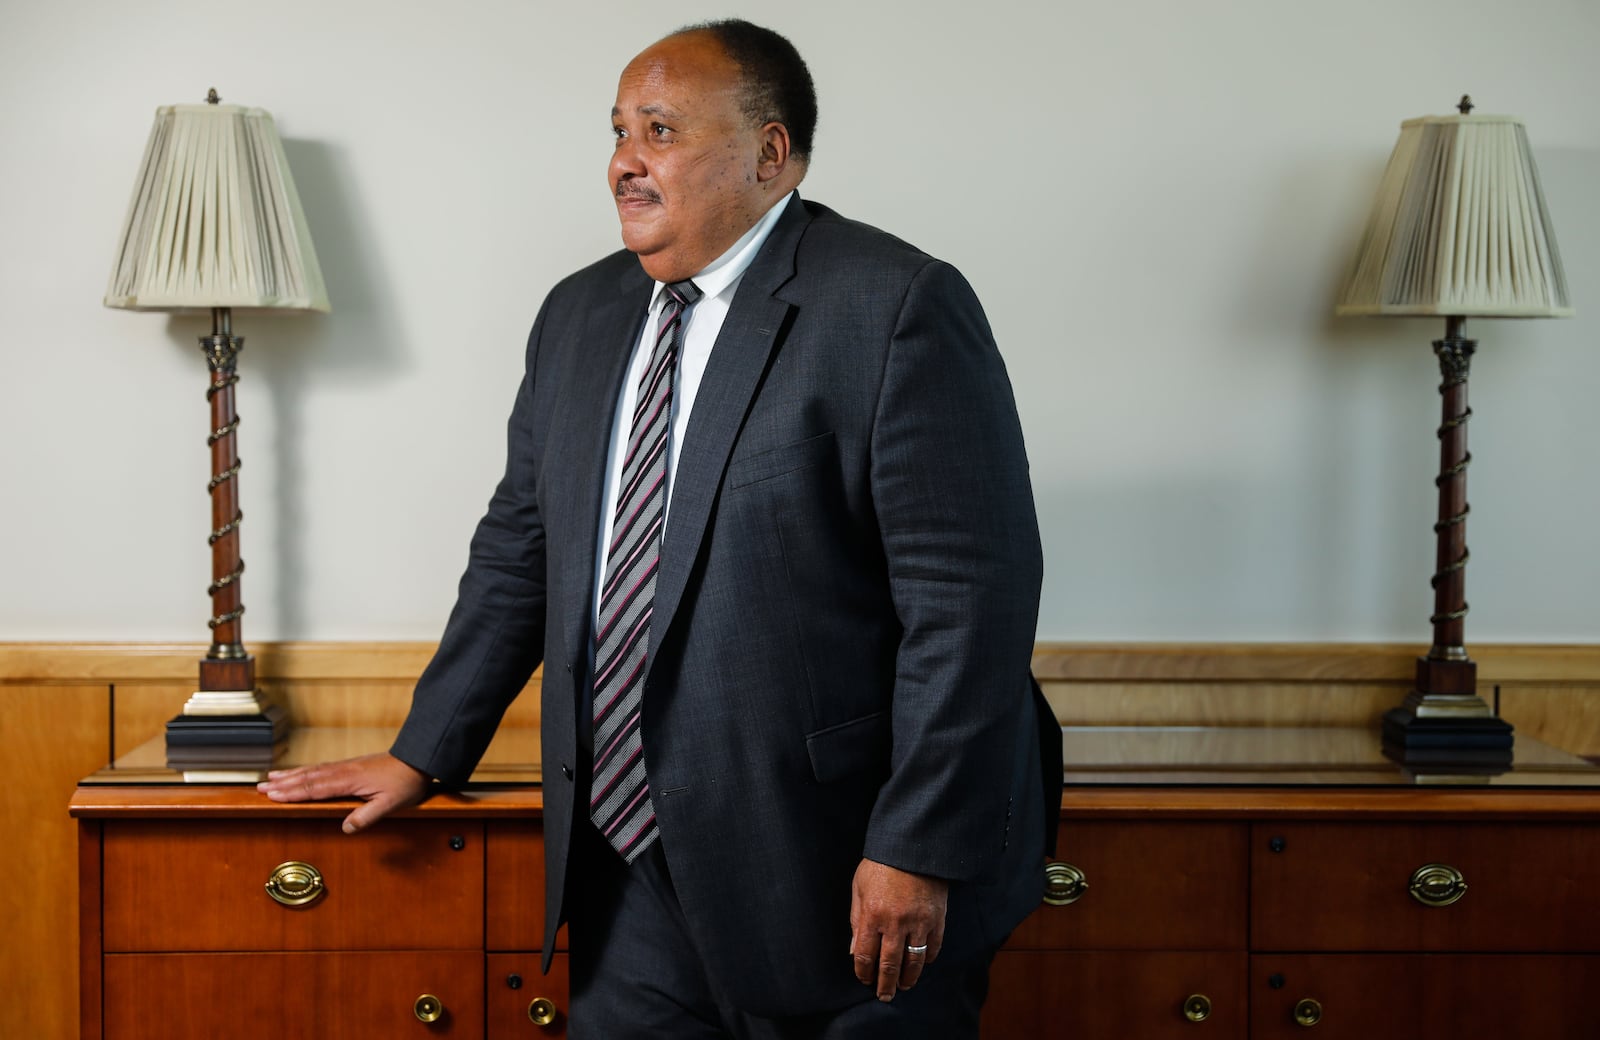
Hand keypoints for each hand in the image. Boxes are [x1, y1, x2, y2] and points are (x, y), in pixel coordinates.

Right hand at [256, 752, 429, 833]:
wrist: (418, 760)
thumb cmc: (406, 782)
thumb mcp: (391, 804)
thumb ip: (368, 816)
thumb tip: (345, 829)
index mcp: (349, 781)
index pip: (315, 788)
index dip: (292, 792)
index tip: (272, 795)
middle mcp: (343, 771)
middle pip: (307, 778)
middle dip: (283, 784)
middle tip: (260, 788)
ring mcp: (345, 767)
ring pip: (312, 771)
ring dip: (290, 776)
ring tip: (269, 779)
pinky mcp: (349, 766)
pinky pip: (321, 768)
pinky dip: (304, 771)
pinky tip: (298, 773)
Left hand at [849, 857, 948, 1001]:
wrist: (913, 846)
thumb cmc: (881, 864)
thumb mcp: (859, 887)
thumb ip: (856, 920)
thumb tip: (854, 951)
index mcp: (872, 914)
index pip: (865, 955)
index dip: (864, 973)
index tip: (864, 980)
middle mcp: (895, 923)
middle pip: (889, 965)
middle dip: (886, 985)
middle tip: (885, 996)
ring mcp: (919, 922)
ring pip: (913, 961)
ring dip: (908, 978)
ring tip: (904, 986)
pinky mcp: (937, 918)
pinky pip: (933, 946)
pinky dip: (928, 958)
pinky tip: (922, 964)